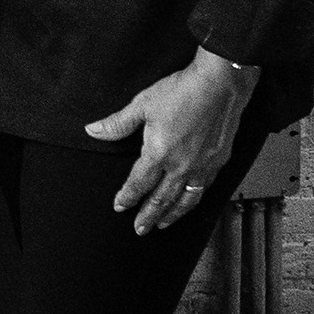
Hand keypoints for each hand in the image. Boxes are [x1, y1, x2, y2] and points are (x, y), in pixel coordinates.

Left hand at [86, 49, 257, 235]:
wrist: (220, 84)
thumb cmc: (182, 90)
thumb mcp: (143, 104)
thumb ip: (117, 123)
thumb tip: (93, 131)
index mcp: (159, 154)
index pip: (138, 183)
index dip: (127, 197)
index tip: (119, 206)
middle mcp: (181, 166)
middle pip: (161, 199)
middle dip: (147, 216)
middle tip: (140, 230)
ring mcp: (202, 167)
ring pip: (185, 200)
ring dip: (172, 215)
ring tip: (162, 224)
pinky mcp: (218, 162)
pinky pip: (204, 190)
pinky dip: (193, 202)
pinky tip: (190, 202)